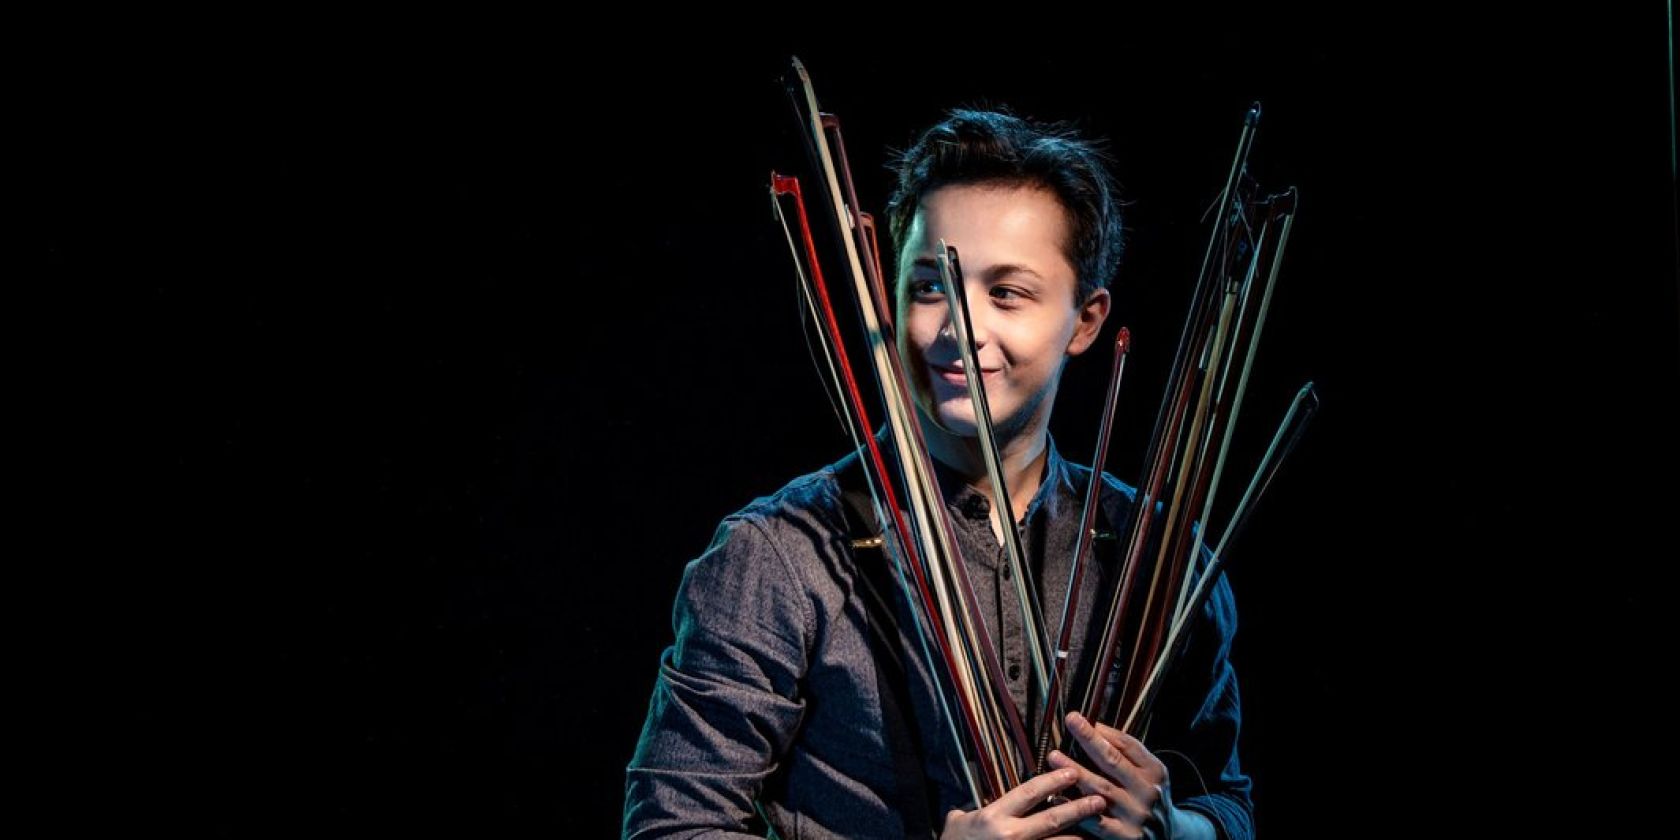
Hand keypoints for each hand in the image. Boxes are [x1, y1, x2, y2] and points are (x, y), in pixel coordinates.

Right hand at [940, 767, 1108, 839]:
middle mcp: (1010, 836)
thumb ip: (967, 812)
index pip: (1029, 793)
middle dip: (1079, 808)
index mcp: (994, 817)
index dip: (1053, 781)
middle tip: (1100, 799)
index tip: (1072, 772)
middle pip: (1052, 819)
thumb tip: (970, 805)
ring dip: (1081, 837)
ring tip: (1101, 829)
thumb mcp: (956, 825)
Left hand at [1045, 711, 1210, 839]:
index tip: (1078, 717)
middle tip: (1070, 723)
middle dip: (1089, 740)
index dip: (1101, 731)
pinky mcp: (1124, 836)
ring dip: (1076, 771)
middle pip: (1114, 762)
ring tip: (1055, 756)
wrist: (1168, 835)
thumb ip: (1126, 753)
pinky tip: (1056, 797)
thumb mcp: (1148, 773)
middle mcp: (1148, 792)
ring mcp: (1136, 815)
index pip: (1127, 746)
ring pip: (1101, 790)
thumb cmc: (1148, 796)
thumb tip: (1095, 728)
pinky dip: (1075, 807)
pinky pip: (1094, 821)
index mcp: (1154, 772)